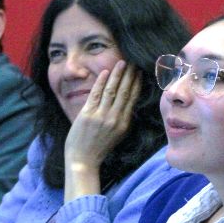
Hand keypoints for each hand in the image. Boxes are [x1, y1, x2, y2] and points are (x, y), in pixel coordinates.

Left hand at [64, 61, 140, 200]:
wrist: (83, 160)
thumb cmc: (98, 148)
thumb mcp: (117, 135)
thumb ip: (122, 119)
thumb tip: (128, 103)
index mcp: (124, 124)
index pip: (133, 98)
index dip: (137, 83)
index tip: (140, 72)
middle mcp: (115, 118)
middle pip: (125, 91)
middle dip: (130, 75)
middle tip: (134, 62)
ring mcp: (101, 116)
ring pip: (112, 90)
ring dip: (117, 74)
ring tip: (122, 63)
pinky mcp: (87, 114)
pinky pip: (96, 94)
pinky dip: (101, 81)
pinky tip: (105, 72)